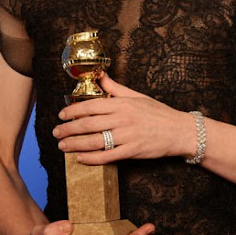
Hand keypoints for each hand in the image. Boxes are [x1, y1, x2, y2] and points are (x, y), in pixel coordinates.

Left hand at [53, 73, 195, 164]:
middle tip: (56, 133)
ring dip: (75, 144)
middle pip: (88, 124)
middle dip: (68, 129)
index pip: (91, 106)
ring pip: (94, 141)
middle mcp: (123, 119)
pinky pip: (107, 156)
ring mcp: (127, 136)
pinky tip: (80, 159)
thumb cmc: (158, 112)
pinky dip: (91, 159)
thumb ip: (116, 88)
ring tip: (63, 146)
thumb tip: (100, 75)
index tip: (62, 115)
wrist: (179, 130)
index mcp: (123, 103)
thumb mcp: (137, 96)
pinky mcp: (132, 151)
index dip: (73, 110)